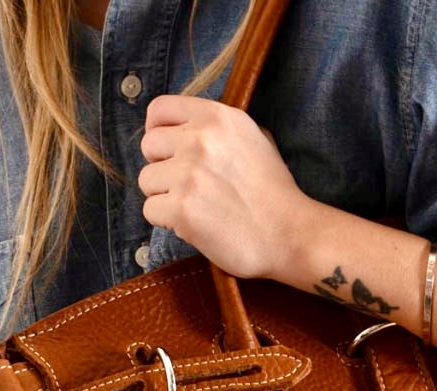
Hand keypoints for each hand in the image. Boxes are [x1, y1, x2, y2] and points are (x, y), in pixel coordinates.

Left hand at [139, 95, 312, 279]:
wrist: (290, 234)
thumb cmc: (274, 194)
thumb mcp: (255, 139)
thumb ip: (219, 131)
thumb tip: (188, 131)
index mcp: (217, 117)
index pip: (160, 109)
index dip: (156, 130)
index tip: (165, 151)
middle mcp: (200, 139)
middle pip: (149, 146)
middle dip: (162, 169)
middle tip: (188, 188)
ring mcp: (189, 174)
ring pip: (146, 181)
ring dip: (164, 197)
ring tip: (195, 208)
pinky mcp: (182, 209)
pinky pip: (150, 212)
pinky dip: (168, 223)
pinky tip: (194, 226)